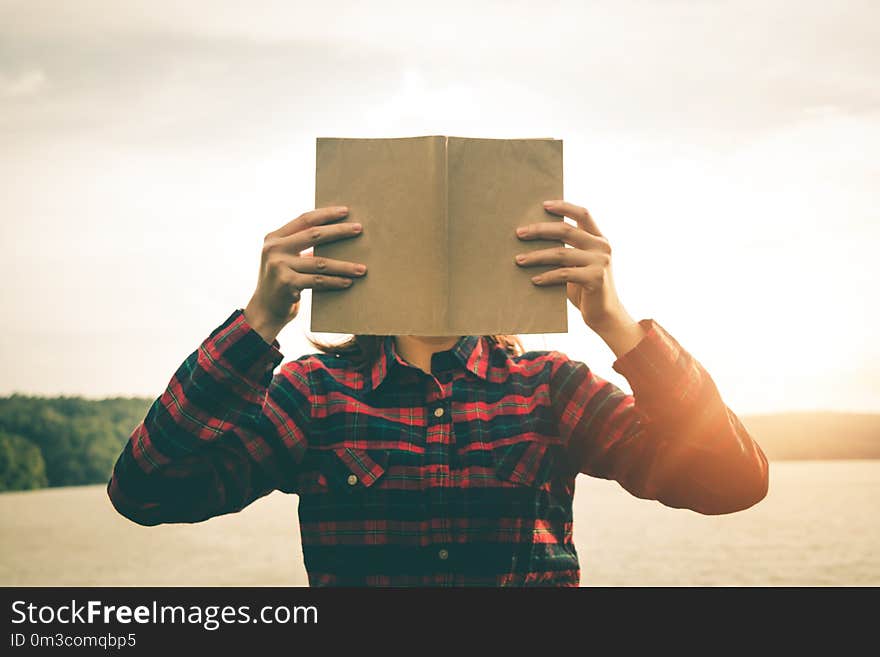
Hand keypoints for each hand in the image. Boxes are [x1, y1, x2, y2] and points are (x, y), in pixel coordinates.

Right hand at [244, 206, 366, 342]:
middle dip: (339, 231)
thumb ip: (300, 246)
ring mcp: (279, 266)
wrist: (264, 311)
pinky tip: (348, 282)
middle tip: (359, 229)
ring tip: (362, 268)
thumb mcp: (285, 259)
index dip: (326, 214)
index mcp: (274, 238)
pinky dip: (335, 281)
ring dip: (344, 266)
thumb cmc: (282, 282)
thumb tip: (335, 233)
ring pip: (321, 262)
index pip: (304, 220)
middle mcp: (274, 249)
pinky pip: (318, 280)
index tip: (346, 211)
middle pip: (314, 234)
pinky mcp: (287, 284)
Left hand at [514, 199, 645, 355]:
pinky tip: (534, 280)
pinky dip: (546, 276)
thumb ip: (567, 251)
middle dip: (540, 230)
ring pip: (561, 253)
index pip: (583, 214)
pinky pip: (564, 273)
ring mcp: (600, 262)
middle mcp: (602, 246)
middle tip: (519, 233)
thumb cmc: (585, 289)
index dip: (564, 207)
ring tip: (519, 260)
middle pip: (566, 230)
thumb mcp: (578, 265)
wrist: (604, 315)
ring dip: (536, 256)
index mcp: (599, 239)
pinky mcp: (595, 278)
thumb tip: (533, 239)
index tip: (543, 205)